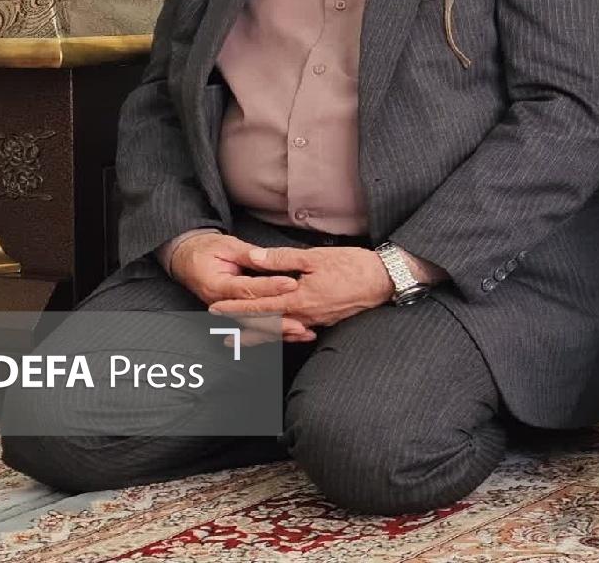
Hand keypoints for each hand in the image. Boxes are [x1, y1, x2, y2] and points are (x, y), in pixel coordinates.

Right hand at [170, 233, 311, 343]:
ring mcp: (226, 313)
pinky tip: (293, 335)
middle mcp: (221, 304)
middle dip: (278, 320)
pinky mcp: (234, 315)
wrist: (186, 258)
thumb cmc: (205, 250)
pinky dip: (274, 332)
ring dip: (279, 331)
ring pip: (255, 326)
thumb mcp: (226, 246)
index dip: (271, 287)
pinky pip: (255, 326)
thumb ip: (247, 254)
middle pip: (253, 316)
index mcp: (217, 286)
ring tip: (301, 333)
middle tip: (301, 322)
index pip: (248, 290)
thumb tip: (265, 256)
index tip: (291, 283)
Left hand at [209, 246, 393, 330]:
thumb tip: (254, 258)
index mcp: (297, 299)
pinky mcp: (326, 320)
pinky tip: (281, 335)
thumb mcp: (315, 257)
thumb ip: (282, 259)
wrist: (384, 281)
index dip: (235, 308)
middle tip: (221, 338)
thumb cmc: (352, 266)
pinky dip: (284, 335)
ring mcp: (316, 320)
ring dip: (260, 337)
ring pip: (281, 332)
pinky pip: (298, 331)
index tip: (214, 310)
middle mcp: (304, 315)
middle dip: (242, 331)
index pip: (258, 306)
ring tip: (242, 342)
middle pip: (266, 326)